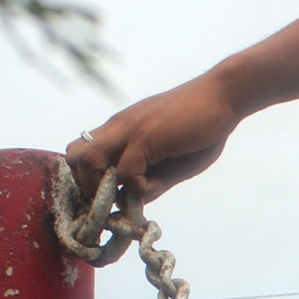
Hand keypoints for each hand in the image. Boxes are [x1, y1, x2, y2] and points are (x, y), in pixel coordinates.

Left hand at [66, 74, 240, 207]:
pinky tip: (156, 186)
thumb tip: (135, 202)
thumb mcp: (172, 161)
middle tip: (115, 202)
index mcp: (120, 130)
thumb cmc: (201, 126)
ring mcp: (129, 130)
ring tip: (129, 198)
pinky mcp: (146, 136)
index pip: (83, 153)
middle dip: (88, 187)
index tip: (111, 199)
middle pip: (75, 156)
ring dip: (102, 189)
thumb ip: (152, 181)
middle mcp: (117, 128)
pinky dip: (137, 188)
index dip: (89, 181)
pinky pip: (126, 171)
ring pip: (88, 162)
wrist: (223, 96)